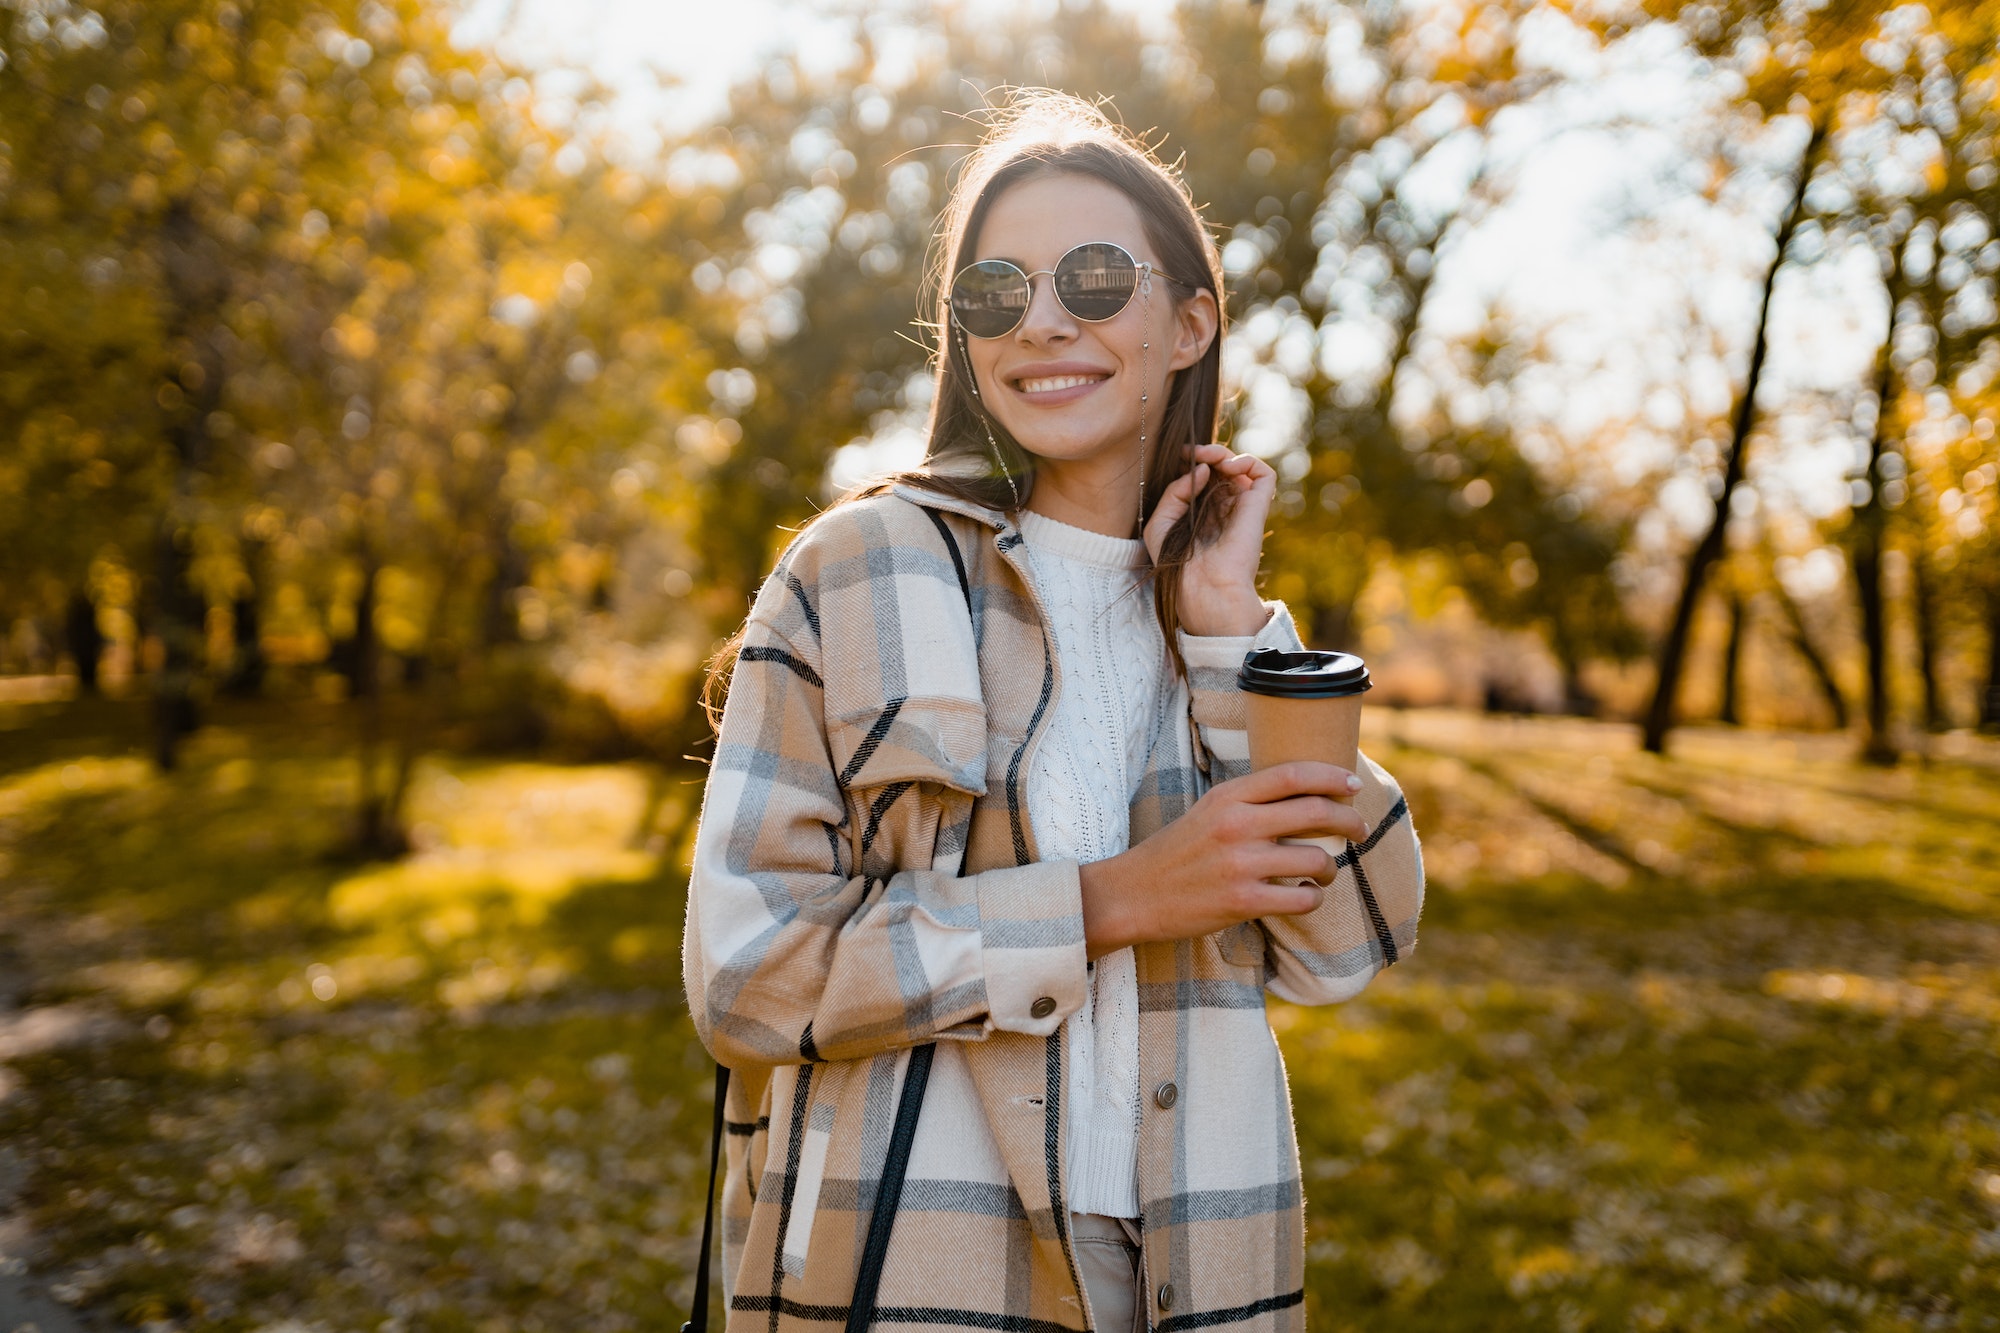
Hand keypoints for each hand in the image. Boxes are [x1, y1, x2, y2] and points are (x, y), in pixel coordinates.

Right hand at [1078, 762, 1368, 957]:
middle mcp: (1236, 825)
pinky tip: (1305, 896)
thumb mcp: (1207, 812)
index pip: (1293, 774)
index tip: (1353, 784)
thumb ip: (1248, 801)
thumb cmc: (1175, 853)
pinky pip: (1302, 898)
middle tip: (1359, 830)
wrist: (1133, 894)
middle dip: (1349, 820)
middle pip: (1315, 812)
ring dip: (1332, 867)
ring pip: (1316, 859)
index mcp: (1228, 797)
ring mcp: (1240, 864)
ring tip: (1325, 873)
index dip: (1332, 776)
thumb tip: (1303, 796)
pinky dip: (1313, 898)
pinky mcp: (1242, 901)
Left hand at [1141, 442, 1275, 636]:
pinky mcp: (1258, 506)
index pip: (1203, 477)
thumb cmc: (1178, 563)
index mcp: (1202, 513)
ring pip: (1240, 466)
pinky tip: (1227, 466)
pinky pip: (1263, 473)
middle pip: (1221, 468)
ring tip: (1208, 458)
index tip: (1180, 454)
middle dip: (1206, 453)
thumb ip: (1174, 492)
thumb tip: (1204, 469)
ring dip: (1223, 453)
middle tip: (1191, 452)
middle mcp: (1224, 507)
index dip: (1193, 461)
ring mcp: (1242, 506)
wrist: (1204, 586)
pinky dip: (1247, 461)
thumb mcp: (1160, 524)